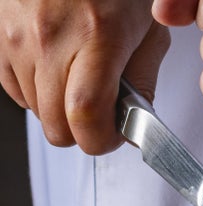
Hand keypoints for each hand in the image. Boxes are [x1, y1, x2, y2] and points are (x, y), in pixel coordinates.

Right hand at [0, 0, 169, 153]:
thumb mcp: (148, 28)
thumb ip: (143, 80)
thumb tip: (132, 123)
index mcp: (97, 35)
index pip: (86, 115)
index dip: (100, 140)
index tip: (113, 137)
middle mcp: (51, 37)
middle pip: (57, 126)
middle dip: (83, 133)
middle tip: (100, 116)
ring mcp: (18, 36)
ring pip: (37, 113)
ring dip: (60, 111)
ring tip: (78, 81)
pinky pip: (15, 90)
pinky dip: (37, 93)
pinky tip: (56, 70)